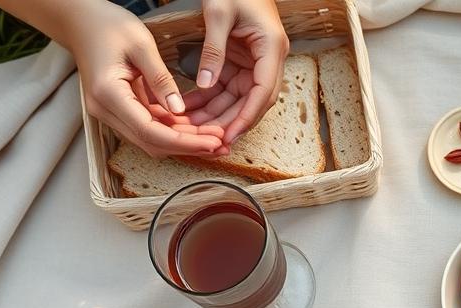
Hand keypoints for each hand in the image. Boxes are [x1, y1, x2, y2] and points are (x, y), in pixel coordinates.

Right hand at [69, 2, 224, 156]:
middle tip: (221, 145)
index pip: (150, 131)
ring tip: (215, 140)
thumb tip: (179, 110)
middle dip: (188, 147)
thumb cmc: (108, 25)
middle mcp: (105, 110)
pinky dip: (173, 130)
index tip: (212, 142)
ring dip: (183, 142)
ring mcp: (110, 113)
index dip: (184, 142)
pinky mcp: (119, 110)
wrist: (81, 21)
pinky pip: (148, 127)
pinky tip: (197, 128)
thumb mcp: (141, 45)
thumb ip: (161, 79)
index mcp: (108, 94)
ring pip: (151, 139)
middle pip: (151, 142)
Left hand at [182, 0, 289, 145]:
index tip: (230, 136)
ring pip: (237, 98)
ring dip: (215, 113)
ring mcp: (254, 61)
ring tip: (191, 128)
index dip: (247, 118)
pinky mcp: (240, 60)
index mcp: (271, 48)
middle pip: (251, 101)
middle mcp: (267, 59)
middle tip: (206, 141)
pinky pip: (225, 86)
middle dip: (228, 122)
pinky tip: (188, 108)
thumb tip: (206, 84)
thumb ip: (213, 50)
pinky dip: (208, 98)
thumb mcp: (219, 12)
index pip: (263, 93)